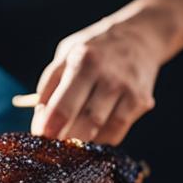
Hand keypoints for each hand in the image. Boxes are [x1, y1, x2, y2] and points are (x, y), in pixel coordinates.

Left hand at [31, 10, 169, 144]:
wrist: (141, 35)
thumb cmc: (92, 49)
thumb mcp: (65, 55)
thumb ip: (48, 86)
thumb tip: (40, 120)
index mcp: (84, 62)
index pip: (64, 105)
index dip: (50, 128)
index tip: (40, 138)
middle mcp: (109, 77)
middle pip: (86, 121)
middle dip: (66, 139)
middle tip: (53, 146)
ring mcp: (128, 91)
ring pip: (103, 131)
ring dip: (83, 144)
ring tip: (69, 145)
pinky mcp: (142, 102)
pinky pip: (117, 132)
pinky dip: (100, 141)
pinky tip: (89, 137)